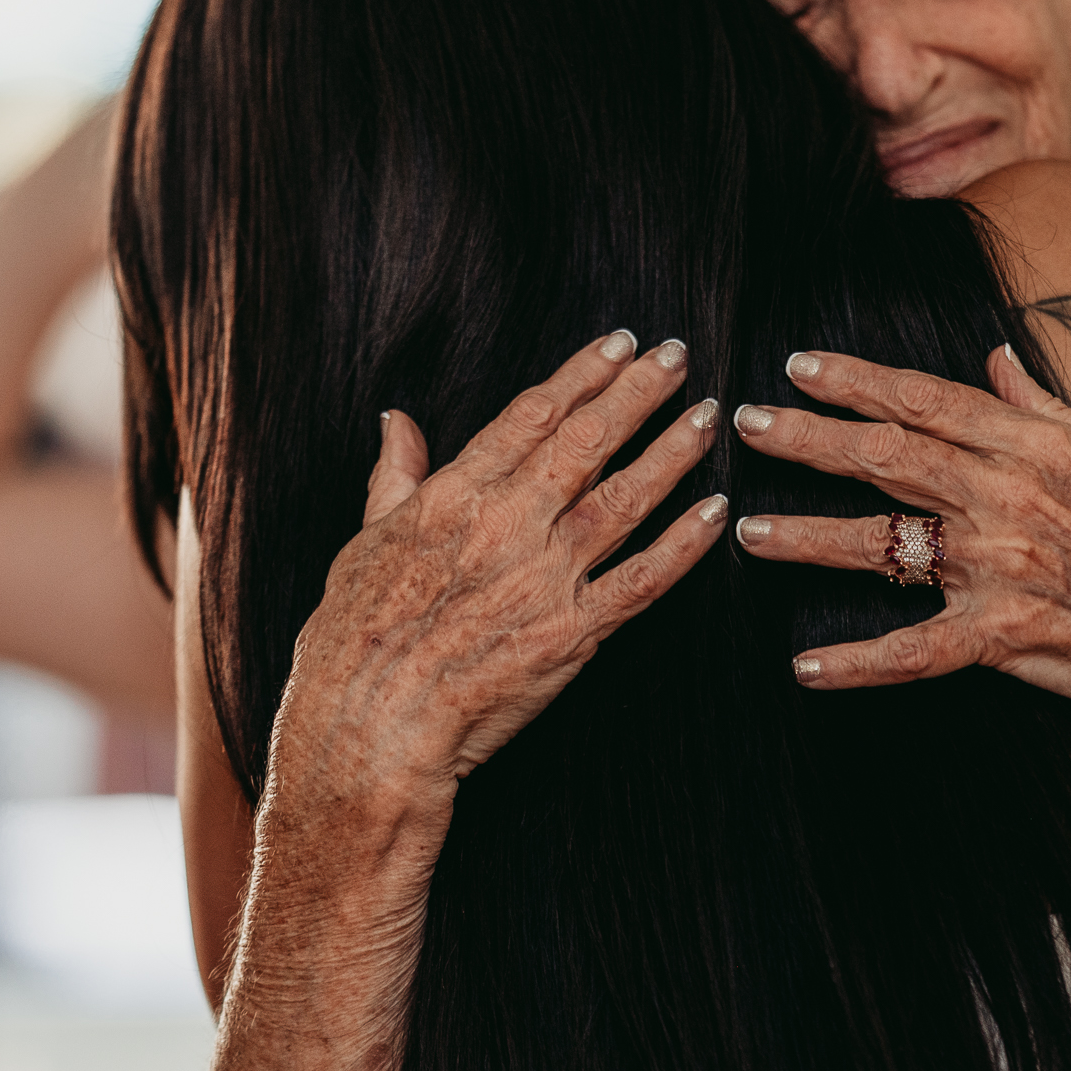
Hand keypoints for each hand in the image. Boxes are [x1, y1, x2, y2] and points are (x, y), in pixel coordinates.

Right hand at [263, 332, 725, 821]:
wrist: (369, 726)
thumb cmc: (353, 639)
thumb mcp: (364, 541)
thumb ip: (395, 477)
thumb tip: (398, 421)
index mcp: (455, 496)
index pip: (533, 416)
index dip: (582, 374)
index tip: (619, 344)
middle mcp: (507, 526)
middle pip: (588, 442)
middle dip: (639, 393)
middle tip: (677, 356)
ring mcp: (545, 579)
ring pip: (625, 499)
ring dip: (673, 452)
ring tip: (707, 416)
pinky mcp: (573, 634)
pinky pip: (643, 580)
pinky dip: (685, 544)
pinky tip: (717, 511)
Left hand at [731, 346, 1070, 738]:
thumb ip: (1046, 409)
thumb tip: (998, 359)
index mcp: (1034, 448)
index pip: (926, 401)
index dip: (856, 380)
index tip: (798, 364)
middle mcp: (1007, 497)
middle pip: (886, 458)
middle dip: (807, 437)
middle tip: (743, 422)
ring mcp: (1001, 567)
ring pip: (882, 546)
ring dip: (806, 538)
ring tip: (747, 531)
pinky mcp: (1003, 638)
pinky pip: (913, 652)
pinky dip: (856, 663)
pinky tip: (804, 668)